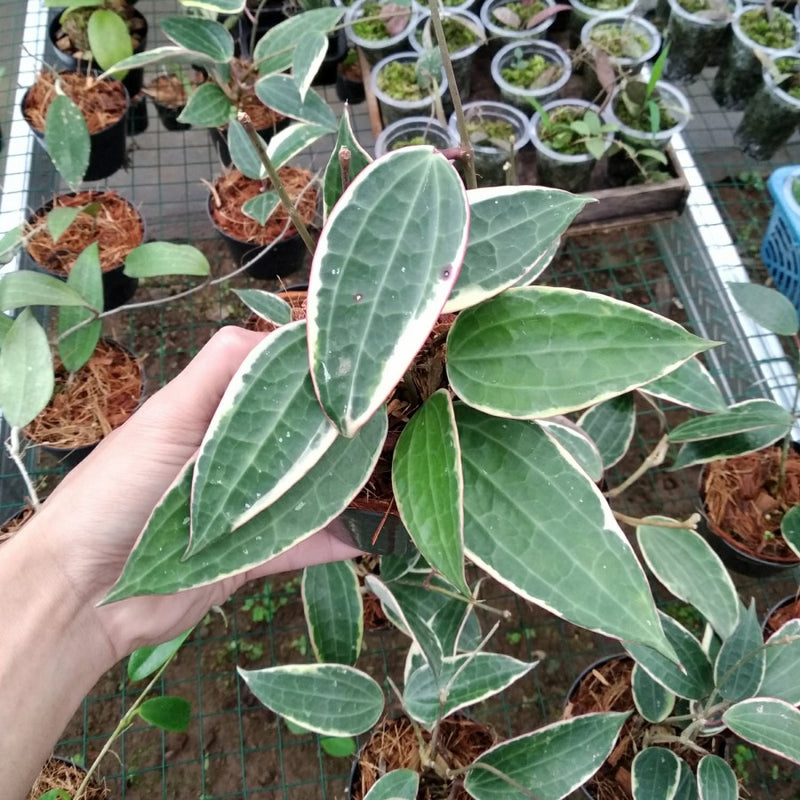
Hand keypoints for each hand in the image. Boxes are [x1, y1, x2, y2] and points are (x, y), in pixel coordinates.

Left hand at [27, 326, 361, 664]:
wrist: (81, 590)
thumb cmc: (117, 490)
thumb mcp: (168, 415)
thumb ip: (221, 370)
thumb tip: (287, 331)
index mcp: (215, 416)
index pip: (276, 384)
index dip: (315, 376)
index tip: (358, 371)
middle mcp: (234, 458)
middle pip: (299, 440)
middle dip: (339, 435)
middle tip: (387, 426)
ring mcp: (245, 509)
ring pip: (308, 492)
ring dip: (344, 488)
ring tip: (388, 478)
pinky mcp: (250, 557)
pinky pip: (302, 546)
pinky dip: (334, 542)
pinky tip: (368, 534)